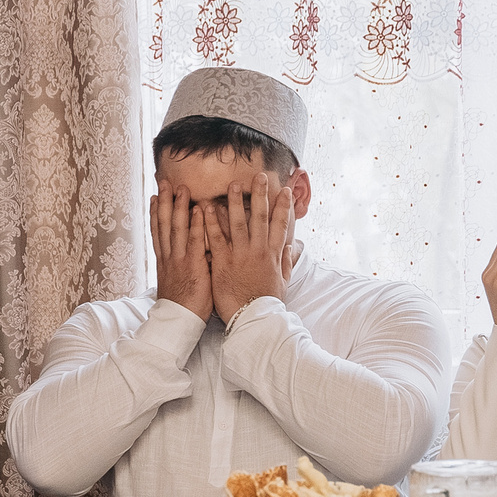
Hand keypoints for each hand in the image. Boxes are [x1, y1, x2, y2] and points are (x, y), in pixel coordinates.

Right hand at [150, 191, 211, 318]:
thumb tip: (192, 255)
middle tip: (163, 182)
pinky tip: (198, 210)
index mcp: (165, 261)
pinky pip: (195, 242)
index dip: (156, 213)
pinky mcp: (193, 267)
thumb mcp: (178, 283)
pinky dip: (196, 225)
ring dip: (179, 207)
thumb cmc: (183, 307)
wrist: (178, 323)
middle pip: (164, 224)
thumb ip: (183, 265)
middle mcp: (169, 257)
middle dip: (164, 202)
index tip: (155, 196)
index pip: (159, 232)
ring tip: (180, 188)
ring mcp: (179, 261)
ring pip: (177, 229)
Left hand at [208, 172, 290, 318]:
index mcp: (273, 255)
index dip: (283, 206)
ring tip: (233, 184)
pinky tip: (207, 208)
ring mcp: (241, 256)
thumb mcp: (282, 282)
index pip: (280, 225)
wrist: (253, 320)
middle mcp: (258, 251)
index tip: (284, 190)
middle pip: (260, 217)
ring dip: (236, 202)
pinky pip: (216, 239)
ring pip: (239, 223)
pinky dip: (212, 223)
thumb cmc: (266, 303)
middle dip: (261, 195)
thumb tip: (289, 247)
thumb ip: (285, 262)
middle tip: (259, 177)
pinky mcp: (223, 263)